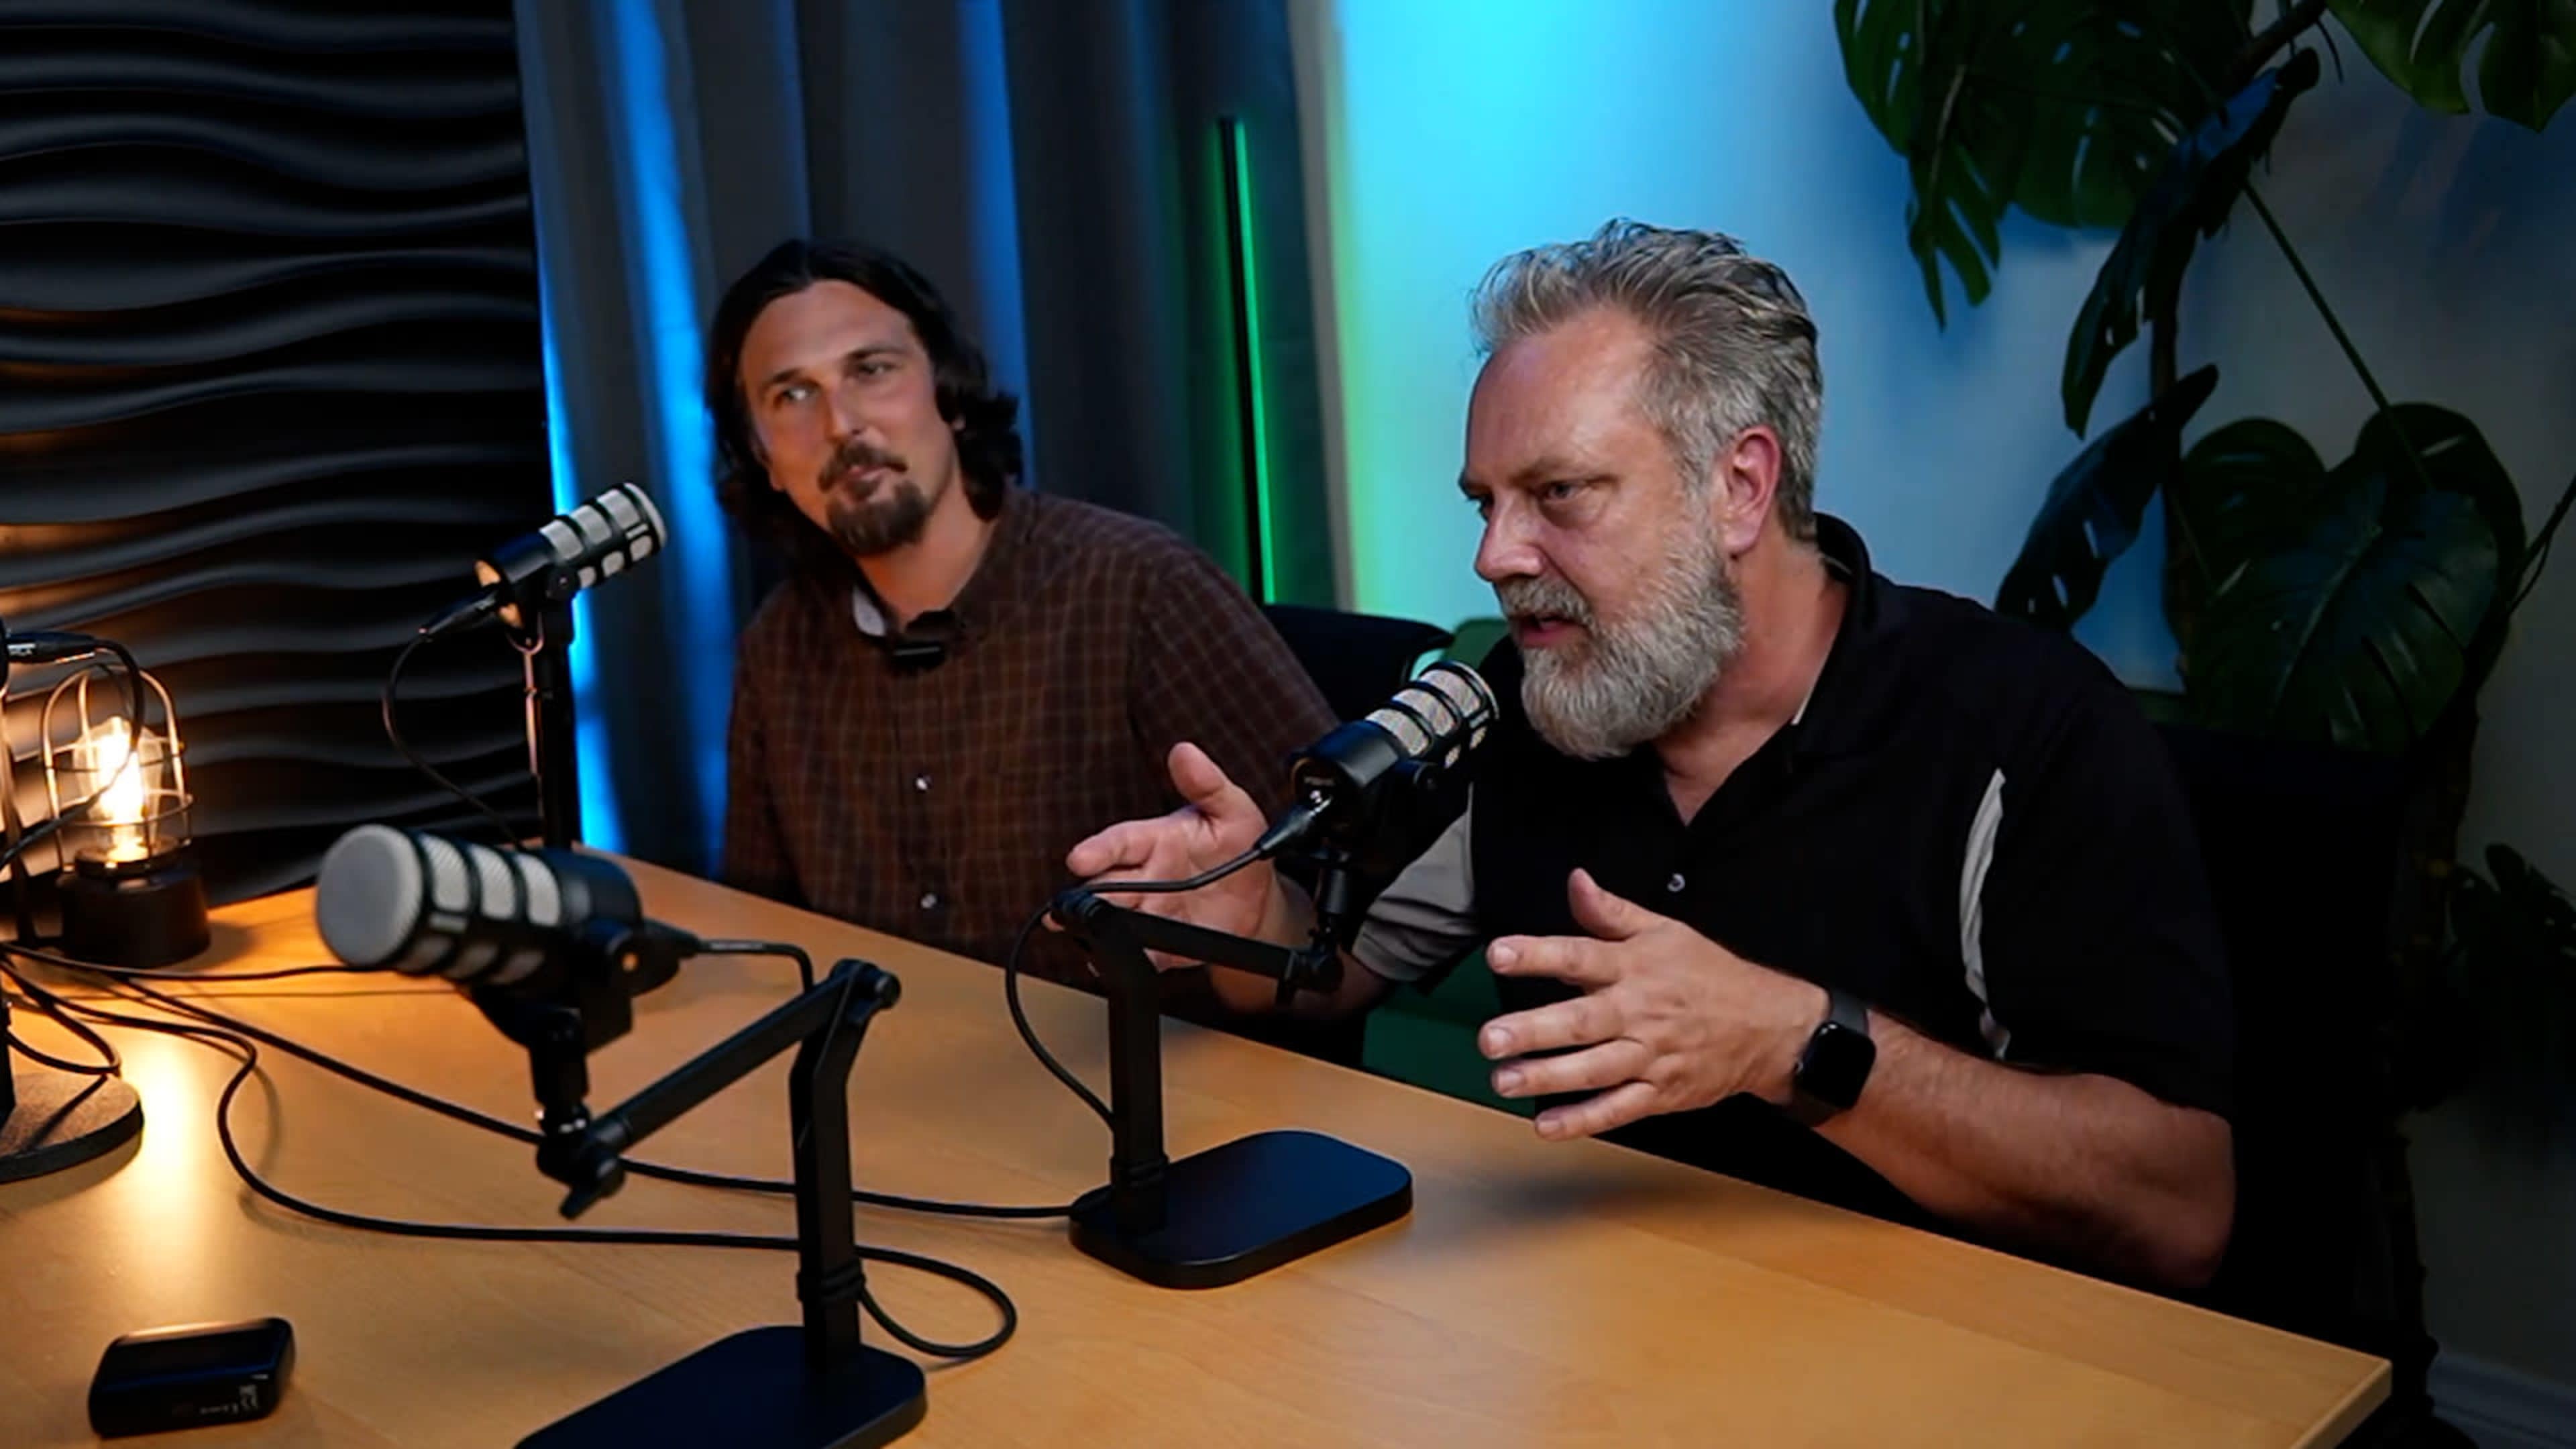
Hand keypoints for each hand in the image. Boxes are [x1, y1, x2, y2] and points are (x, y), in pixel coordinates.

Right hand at [1062, 742, 1291, 967]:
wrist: (1259, 897)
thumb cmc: (1238, 845)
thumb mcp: (1233, 809)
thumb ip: (1208, 784)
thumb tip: (1185, 752)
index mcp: (1155, 840)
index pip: (1120, 841)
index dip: (1098, 849)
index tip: (1079, 858)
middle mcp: (1144, 876)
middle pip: (1106, 885)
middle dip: (1087, 895)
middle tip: (1072, 904)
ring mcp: (1150, 911)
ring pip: (1114, 920)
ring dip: (1098, 928)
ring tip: (1084, 935)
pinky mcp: (1160, 943)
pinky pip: (1138, 953)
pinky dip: (1124, 959)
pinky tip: (1110, 962)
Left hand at [1479, 869, 1825, 1140]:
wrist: (1768, 1026)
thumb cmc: (1709, 975)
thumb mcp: (1664, 932)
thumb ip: (1611, 912)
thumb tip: (1575, 881)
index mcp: (1635, 968)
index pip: (1580, 956)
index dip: (1538, 954)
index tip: (1498, 954)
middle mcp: (1639, 1012)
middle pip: (1582, 1022)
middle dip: (1534, 1030)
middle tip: (1491, 1038)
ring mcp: (1650, 1056)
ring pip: (1595, 1069)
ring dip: (1548, 1077)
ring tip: (1504, 1080)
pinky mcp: (1660, 1093)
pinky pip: (1618, 1108)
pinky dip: (1583, 1120)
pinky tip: (1547, 1125)